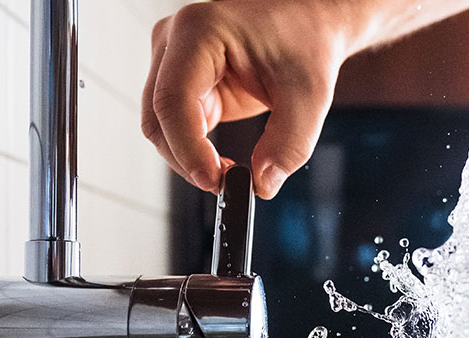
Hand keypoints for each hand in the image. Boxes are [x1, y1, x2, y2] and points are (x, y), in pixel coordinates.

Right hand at [141, 0, 347, 198]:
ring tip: (229, 172)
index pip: (173, 99)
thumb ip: (290, 144)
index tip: (214, 179)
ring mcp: (173, 61)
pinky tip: (222, 160)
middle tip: (225, 184)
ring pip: (161, 126)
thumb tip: (262, 183)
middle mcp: (175, 41)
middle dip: (187, 159)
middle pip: (158, 117)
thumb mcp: (310, 95)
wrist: (307, 23)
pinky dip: (195, 150)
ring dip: (189, 157)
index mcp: (201, 31)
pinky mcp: (182, 81)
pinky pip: (176, 126)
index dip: (187, 147)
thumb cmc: (305, 40)